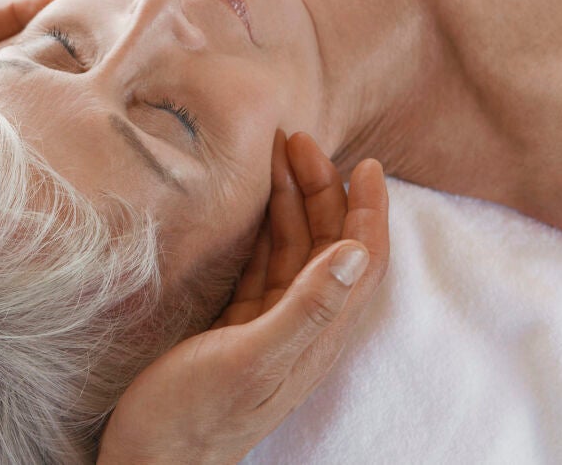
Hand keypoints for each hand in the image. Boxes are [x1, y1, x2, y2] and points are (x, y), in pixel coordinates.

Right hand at [99, 131, 389, 463]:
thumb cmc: (192, 419)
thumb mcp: (251, 360)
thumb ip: (305, 309)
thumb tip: (356, 251)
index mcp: (317, 334)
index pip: (362, 261)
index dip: (368, 211)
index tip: (364, 163)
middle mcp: (302, 326)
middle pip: (329, 245)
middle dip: (323, 190)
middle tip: (298, 141)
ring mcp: (269, 326)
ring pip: (293, 251)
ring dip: (290, 203)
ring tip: (273, 157)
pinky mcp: (238, 328)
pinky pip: (261, 266)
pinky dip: (261, 229)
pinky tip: (248, 207)